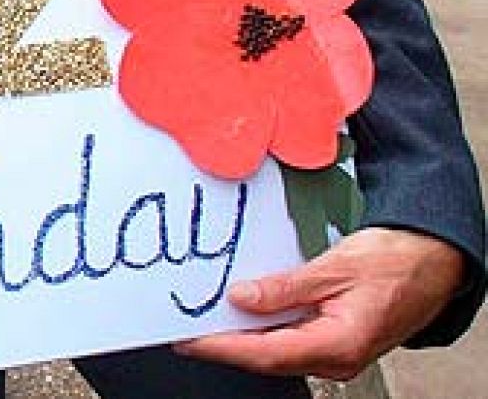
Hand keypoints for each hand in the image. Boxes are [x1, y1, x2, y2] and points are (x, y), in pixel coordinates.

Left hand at [176, 227, 464, 380]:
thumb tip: (242, 299)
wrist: (434, 261)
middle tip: (185, 328)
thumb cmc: (395, 262)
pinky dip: (263, 330)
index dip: (223, 347)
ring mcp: (336, 354)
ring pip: (277, 351)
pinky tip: (242, 315)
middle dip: (224, 344)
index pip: (266, 354)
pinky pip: (291, 341)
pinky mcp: (335, 342)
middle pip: (267, 357)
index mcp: (339, 344)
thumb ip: (284, 287)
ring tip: (204, 319)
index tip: (189, 339)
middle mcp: (337, 358)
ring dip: (242, 338)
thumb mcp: (333, 267)